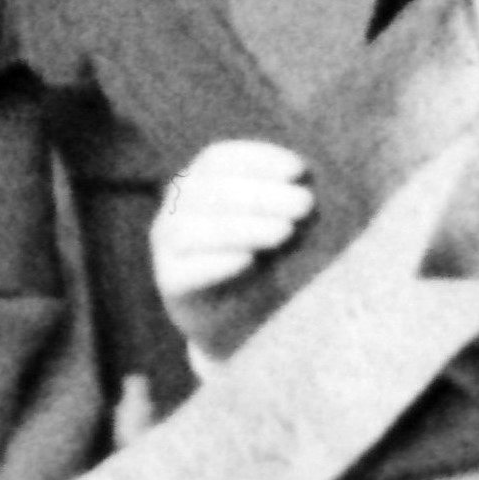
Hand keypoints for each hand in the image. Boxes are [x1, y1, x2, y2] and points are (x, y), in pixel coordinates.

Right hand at [146, 140, 318, 348]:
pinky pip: (186, 271)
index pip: (219, 159)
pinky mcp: (171, 283)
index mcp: (199, 182)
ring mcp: (167, 246)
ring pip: (191, 228)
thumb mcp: (276, 227)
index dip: (258, 159)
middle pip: (209, 190)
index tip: (299, 170)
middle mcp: (175, 208)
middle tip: (305, 204)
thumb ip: (287, 209)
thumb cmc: (261, 261)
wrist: (235, 321)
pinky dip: (217, 263)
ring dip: (242, 227)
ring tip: (285, 232)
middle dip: (260, 194)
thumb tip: (311, 196)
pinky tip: (249, 261)